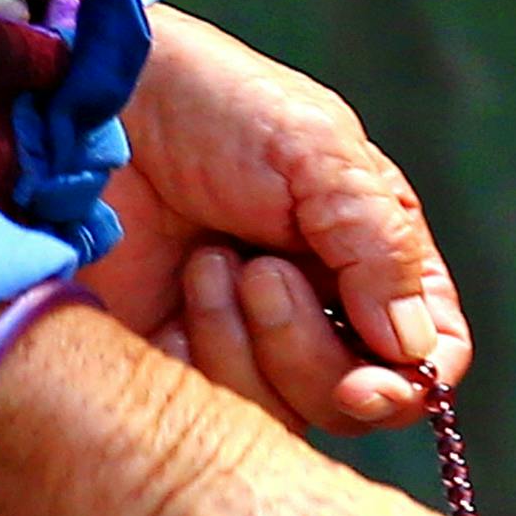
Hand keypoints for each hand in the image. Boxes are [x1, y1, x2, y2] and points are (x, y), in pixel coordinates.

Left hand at [85, 2, 462, 444]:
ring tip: (210, 259)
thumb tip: (415, 352)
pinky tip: (182, 283)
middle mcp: (317, 308)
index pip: (428, 352)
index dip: (411, 380)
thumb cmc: (207, 104)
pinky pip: (213, 414)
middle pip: (356, 400)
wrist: (88, 100)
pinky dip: (203, 354)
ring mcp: (243, 341)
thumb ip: (381, 245)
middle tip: (262, 272)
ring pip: (286, 416)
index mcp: (369, 255)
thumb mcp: (315, 150)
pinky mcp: (174, 365)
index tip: (367, 382)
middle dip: (308, 349)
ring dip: (249, 340)